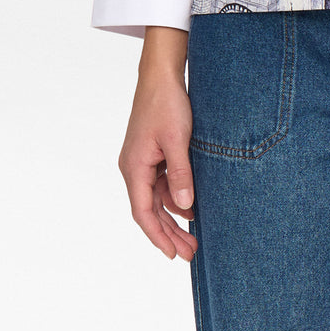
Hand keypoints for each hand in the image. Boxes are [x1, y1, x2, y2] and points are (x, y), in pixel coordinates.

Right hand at [117, 28, 197, 261]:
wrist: (161, 75)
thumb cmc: (167, 104)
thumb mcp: (177, 139)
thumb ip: (181, 173)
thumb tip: (185, 205)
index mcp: (134, 167)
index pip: (143, 212)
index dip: (158, 236)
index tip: (174, 255)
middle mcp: (134, 168)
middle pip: (150, 210)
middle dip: (168, 233)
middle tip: (190, 253)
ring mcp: (142, 161)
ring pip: (157, 199)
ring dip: (174, 217)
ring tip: (195, 236)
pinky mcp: (153, 154)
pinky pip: (162, 184)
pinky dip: (175, 197)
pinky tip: (191, 206)